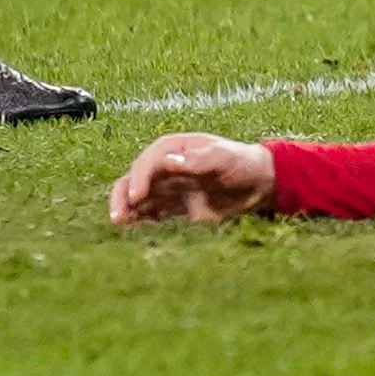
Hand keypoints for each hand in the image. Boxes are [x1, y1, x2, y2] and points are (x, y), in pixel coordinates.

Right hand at [110, 132, 276, 224]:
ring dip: (126, 207)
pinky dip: (139, 218)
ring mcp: (169, 187)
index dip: (140, 178)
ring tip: (119, 223)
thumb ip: (199, 160)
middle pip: (136, 178)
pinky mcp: (174, 206)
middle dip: (123, 195)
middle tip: (117, 215)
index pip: (149, 161)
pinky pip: (150, 211)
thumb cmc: (242, 163)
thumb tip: (169, 161)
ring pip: (138, 196)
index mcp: (176, 148)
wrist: (257, 184)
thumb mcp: (224, 158)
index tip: (136, 196)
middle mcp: (167, 166)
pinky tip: (133, 227)